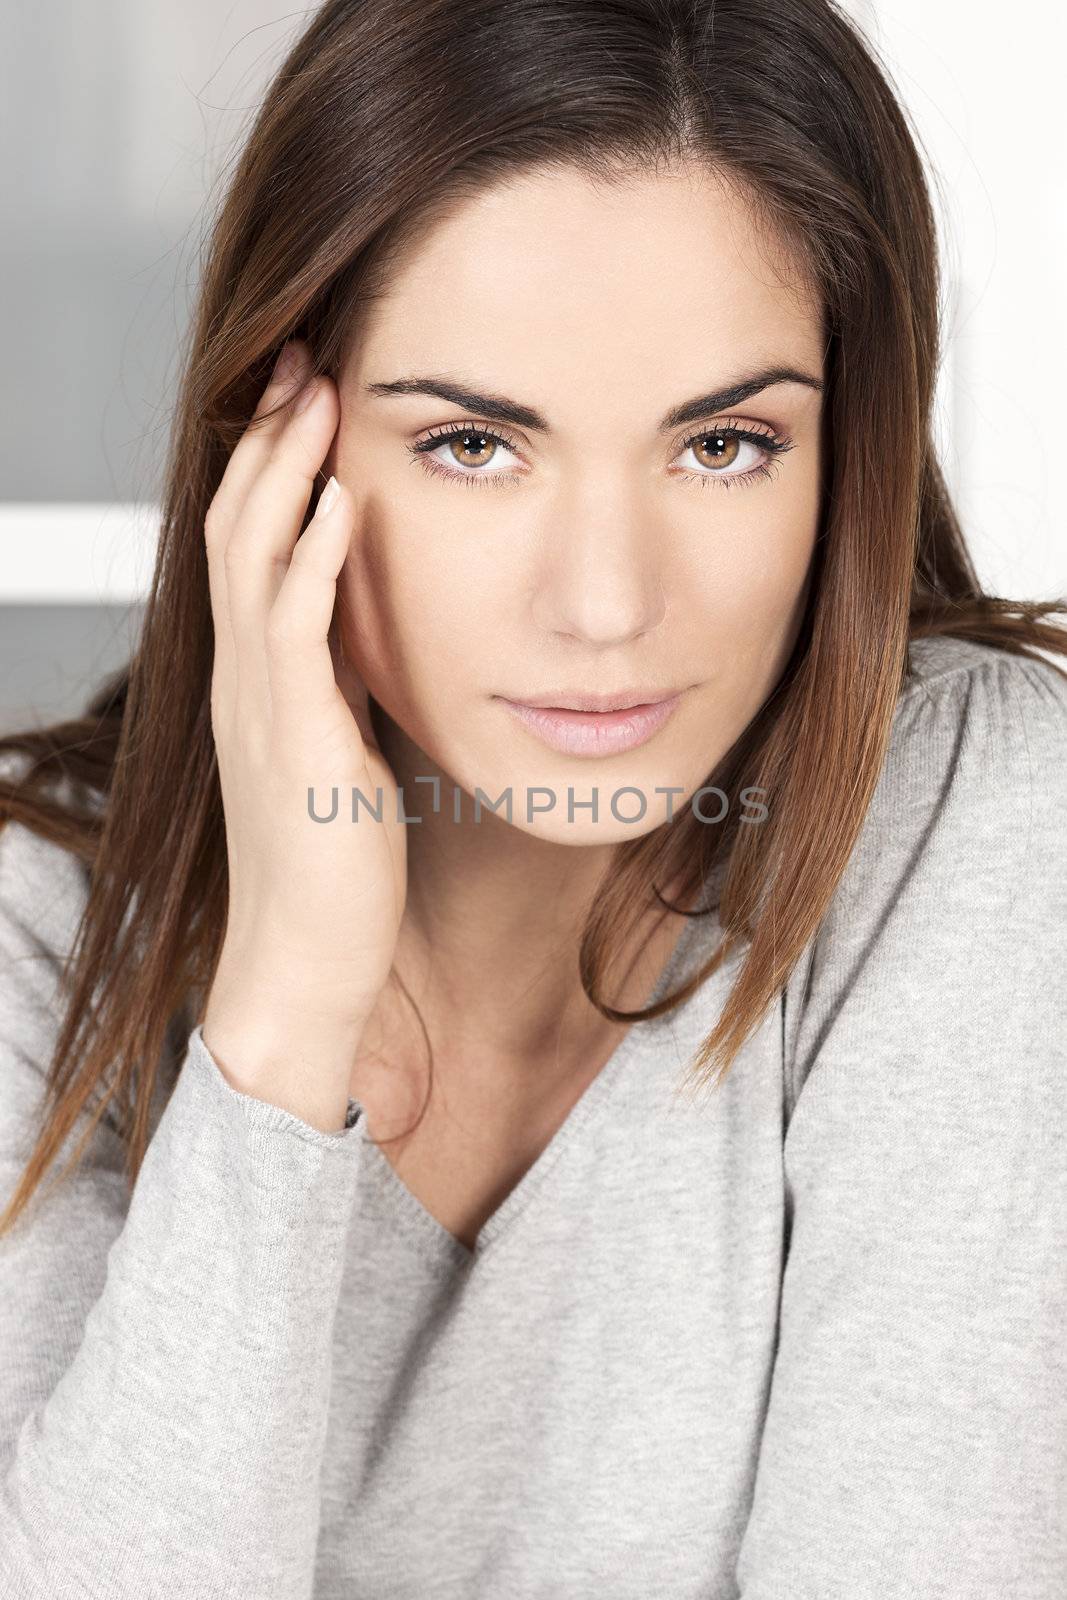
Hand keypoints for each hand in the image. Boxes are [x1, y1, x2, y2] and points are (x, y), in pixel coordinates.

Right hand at [200, 339, 406, 1119]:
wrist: (305, 959)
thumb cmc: (332, 867)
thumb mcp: (340, 754)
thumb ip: (345, 689)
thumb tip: (378, 635)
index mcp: (261, 680)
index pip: (250, 545)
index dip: (272, 467)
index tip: (309, 399)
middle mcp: (247, 679)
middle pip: (237, 527)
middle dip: (270, 440)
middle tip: (303, 363)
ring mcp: (261, 705)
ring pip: (251, 559)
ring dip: (285, 472)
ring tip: (315, 398)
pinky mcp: (295, 740)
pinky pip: (293, 631)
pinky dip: (313, 560)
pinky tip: (342, 504)